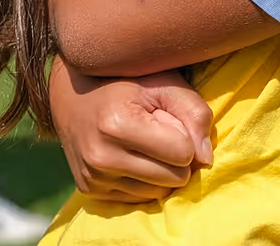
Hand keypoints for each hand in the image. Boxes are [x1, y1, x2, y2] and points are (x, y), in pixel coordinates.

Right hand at [49, 56, 212, 203]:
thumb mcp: (163, 81)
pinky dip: (144, 180)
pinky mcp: (90, 191)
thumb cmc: (125, 81)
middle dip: (177, 155)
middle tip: (159, 130)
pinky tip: (132, 155)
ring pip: (159, 192)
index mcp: (117, 124)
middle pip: (174, 177)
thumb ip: (193, 112)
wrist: (73, 93)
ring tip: (145, 142)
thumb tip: (207, 158)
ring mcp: (94, 178)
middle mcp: (102, 156)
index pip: (182, 152)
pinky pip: (139, 199)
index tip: (168, 117)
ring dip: (162, 170)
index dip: (185, 133)